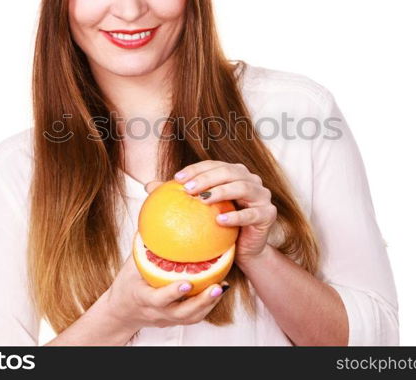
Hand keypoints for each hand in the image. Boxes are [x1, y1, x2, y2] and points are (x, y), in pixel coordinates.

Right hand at [104, 254, 228, 330]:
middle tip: (217, 287)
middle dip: (201, 301)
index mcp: (143, 298)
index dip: (173, 292)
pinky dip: (208, 305)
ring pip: (191, 317)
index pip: (158, 298)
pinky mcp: (175, 320)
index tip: (187, 283)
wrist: (122, 312)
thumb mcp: (130, 266)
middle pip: (182, 313)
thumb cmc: (126, 285)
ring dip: (209, 303)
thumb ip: (143, 248)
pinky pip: (194, 316)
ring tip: (222, 287)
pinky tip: (219, 290)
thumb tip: (153, 221)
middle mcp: (157, 311)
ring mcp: (168, 318)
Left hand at [150, 160, 277, 262]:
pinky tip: (219, 221)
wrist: (245, 251)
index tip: (177, 179)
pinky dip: (235, 217)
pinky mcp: (268, 214)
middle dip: (207, 178)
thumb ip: (179, 197)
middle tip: (187, 189)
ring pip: (243, 187)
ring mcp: (262, 196)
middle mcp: (251, 180)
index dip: (196, 169)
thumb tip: (148, 186)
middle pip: (229, 172)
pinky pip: (251, 214)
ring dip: (221, 192)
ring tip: (202, 201)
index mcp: (235, 173)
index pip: (214, 165)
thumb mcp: (199, 211)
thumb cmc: (220, 228)